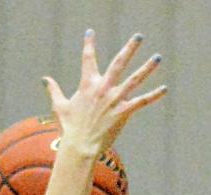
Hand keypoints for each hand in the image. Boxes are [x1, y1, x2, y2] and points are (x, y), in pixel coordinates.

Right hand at [44, 30, 165, 158]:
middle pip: (118, 63)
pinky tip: (164, 89)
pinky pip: (141, 102)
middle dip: (129, 49)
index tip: (90, 32)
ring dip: (146, 68)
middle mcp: (102, 89)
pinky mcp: (123, 113)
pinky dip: (153, 96)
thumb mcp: (60, 106)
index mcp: (87, 85)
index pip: (88, 59)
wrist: (80, 146)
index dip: (89, 44)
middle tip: (139, 37)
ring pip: (134, 80)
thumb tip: (45, 79)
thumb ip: (54, 91)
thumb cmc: (69, 128)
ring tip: (157, 57)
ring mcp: (114, 100)